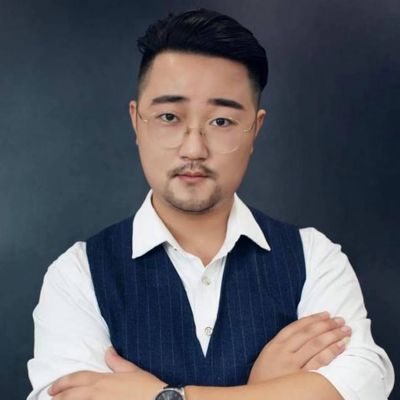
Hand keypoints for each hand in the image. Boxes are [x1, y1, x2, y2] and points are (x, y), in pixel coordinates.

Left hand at [47, 347, 165, 398]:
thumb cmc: (147, 387)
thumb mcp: (133, 370)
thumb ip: (117, 361)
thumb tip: (108, 351)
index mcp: (104, 380)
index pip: (78, 378)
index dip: (63, 382)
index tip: (52, 387)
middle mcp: (98, 394)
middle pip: (72, 395)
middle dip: (59, 396)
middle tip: (51, 398)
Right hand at [248, 312, 351, 383]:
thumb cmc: (264, 380)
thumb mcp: (268, 357)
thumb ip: (282, 346)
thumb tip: (303, 334)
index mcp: (275, 345)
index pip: (296, 327)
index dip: (313, 319)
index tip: (326, 314)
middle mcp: (283, 352)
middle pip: (308, 334)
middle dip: (326, 325)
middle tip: (341, 320)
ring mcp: (292, 365)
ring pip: (315, 345)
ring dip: (332, 335)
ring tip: (345, 331)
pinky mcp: (300, 380)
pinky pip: (319, 363)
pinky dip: (330, 352)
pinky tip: (341, 346)